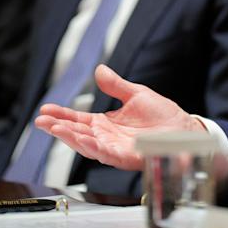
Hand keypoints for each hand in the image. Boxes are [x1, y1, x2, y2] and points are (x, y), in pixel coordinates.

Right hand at [34, 64, 203, 170]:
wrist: (186, 129)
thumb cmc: (164, 115)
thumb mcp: (137, 95)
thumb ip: (116, 85)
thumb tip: (99, 70)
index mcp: (107, 123)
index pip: (78, 119)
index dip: (61, 114)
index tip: (45, 109)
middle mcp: (107, 137)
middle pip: (78, 133)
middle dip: (59, 128)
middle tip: (42, 121)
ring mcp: (116, 148)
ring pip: (88, 146)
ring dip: (71, 138)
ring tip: (55, 129)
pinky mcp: (128, 157)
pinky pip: (107, 154)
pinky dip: (94, 148)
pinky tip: (83, 140)